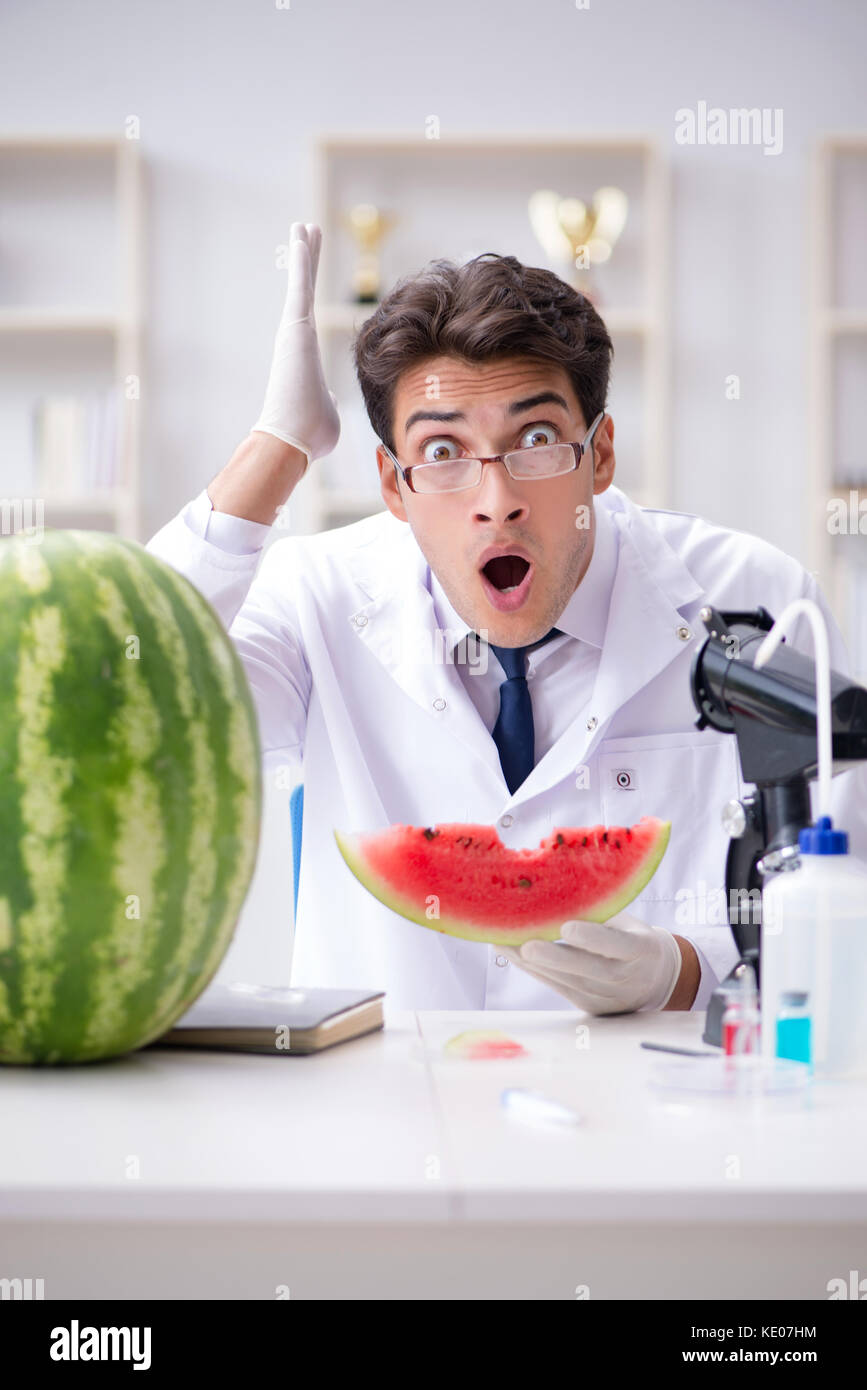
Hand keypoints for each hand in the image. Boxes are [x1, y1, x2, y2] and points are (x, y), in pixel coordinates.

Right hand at [251, 221, 340, 466]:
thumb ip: (329, 400)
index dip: (310, 290)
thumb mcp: (328, 413)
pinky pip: (300, 287)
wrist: (290, 440)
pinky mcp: (295, 328)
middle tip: (307, 230)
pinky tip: (301, 234)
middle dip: (306, 259)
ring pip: (300, 284)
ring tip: (303, 225)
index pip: (309, 314)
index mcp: (305, 355)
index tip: (311, 270)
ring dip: (302, 253)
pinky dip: (300, 261)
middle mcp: (296, 338)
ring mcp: (293, 331)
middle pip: (304, 290)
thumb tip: (330, 399)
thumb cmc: (310, 434)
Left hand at [499, 910, 682, 1014]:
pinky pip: (558, 987)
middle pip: (586, 970)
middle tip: (525, 945)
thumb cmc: (635, 938)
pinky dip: (534, 970)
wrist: (655, 978)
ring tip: (504, 943)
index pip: (617, 945)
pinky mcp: (589, 1006)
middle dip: (553, 959)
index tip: (567, 927)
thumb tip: (556, 890)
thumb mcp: (628, 922)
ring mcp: (606, 997)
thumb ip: (599, 913)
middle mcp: (624, 979)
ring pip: (566, 982)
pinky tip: (513, 954)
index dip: (592, 938)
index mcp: (641, 951)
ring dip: (532, 964)